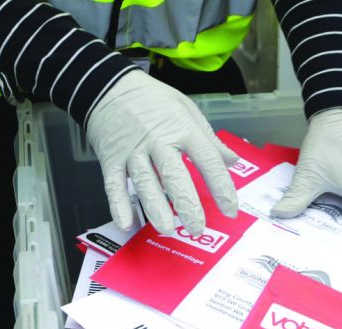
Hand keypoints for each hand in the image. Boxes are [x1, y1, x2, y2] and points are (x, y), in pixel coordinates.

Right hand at [86, 70, 237, 234]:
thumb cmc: (153, 100)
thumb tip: (232, 161)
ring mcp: (132, 152)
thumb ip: (210, 140)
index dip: (221, 187)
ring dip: (155, 208)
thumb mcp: (188, 110)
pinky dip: (118, 205)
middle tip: (197, 228)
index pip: (207, 161)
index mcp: (182, 129)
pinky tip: (126, 223)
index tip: (230, 210)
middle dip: (187, 205)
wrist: (108, 85)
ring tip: (167, 229)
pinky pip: (113, 185)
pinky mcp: (111, 159)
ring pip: (145, 183)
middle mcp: (158, 141)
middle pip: (175, 176)